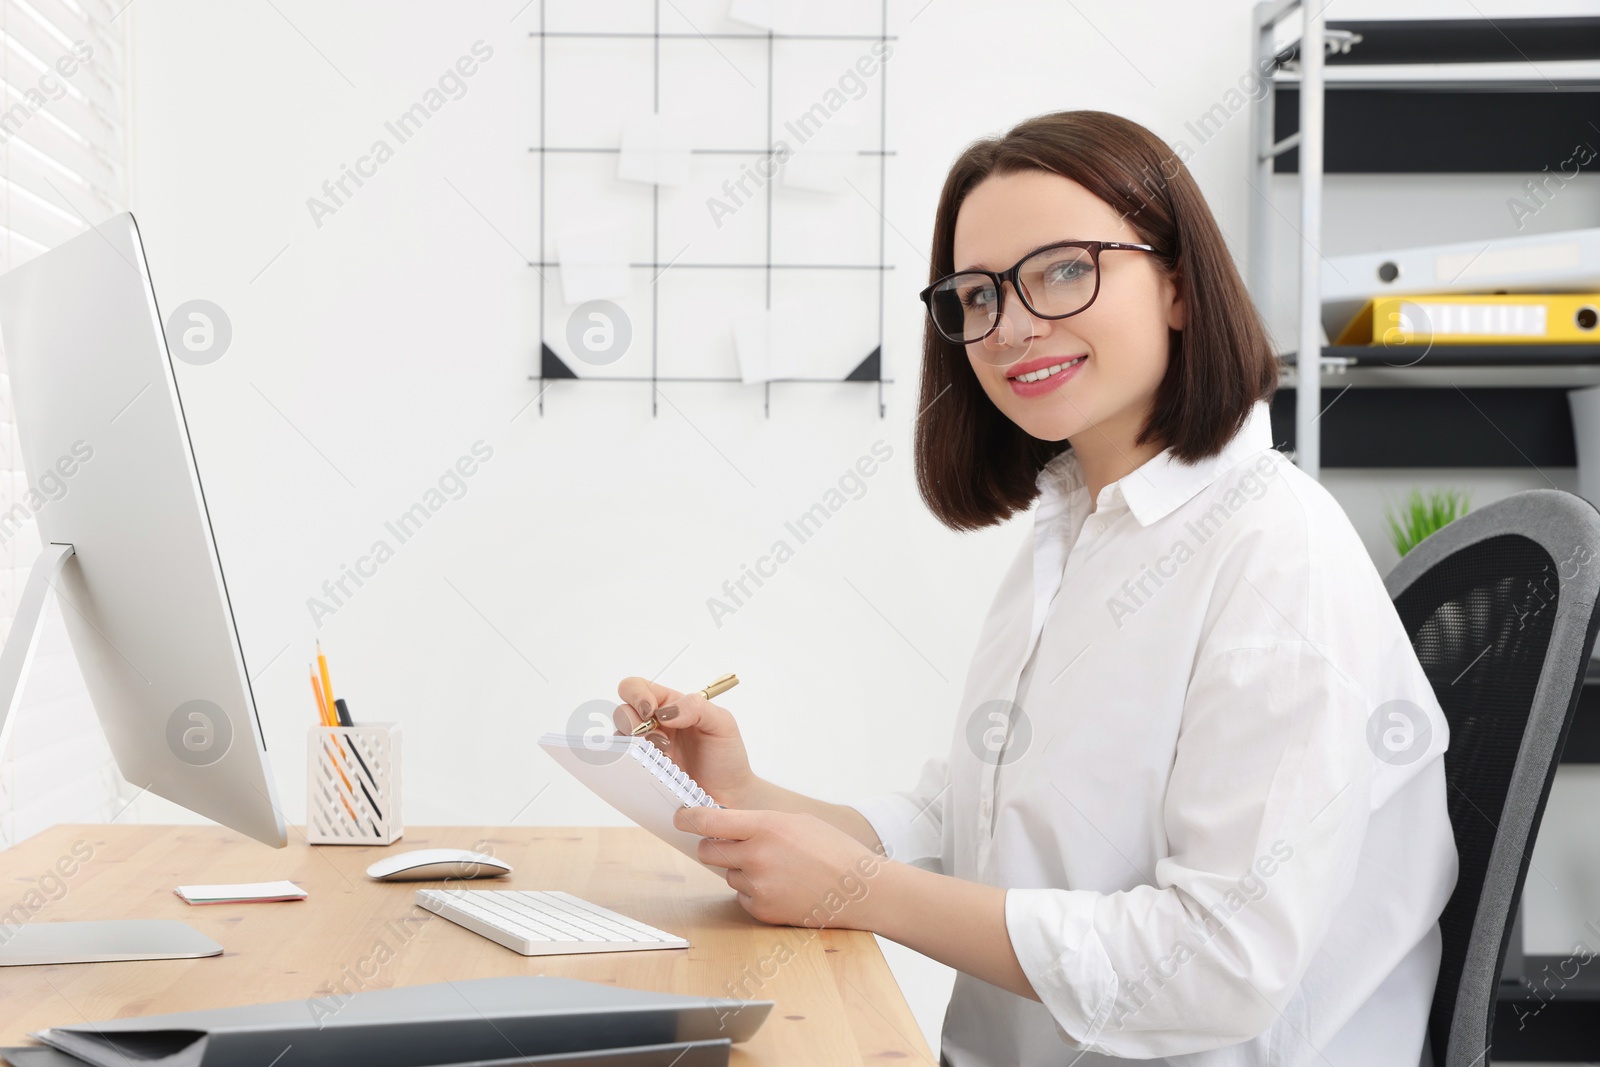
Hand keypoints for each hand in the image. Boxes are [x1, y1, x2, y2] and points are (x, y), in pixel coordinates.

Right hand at [614, 676, 761, 807]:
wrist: (729, 795)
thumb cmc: (726, 756)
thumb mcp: (722, 723)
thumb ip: (697, 707)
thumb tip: (666, 711)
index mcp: (670, 705)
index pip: (639, 688)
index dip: (637, 694)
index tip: (650, 712)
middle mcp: (653, 725)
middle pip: (622, 710)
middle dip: (631, 720)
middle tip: (656, 738)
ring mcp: (646, 750)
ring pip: (619, 738)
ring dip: (634, 745)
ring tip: (662, 755)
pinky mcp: (643, 773)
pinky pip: (623, 765)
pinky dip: (630, 765)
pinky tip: (653, 769)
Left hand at [673, 806, 889, 929]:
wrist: (860, 889)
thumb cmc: (832, 849)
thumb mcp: (794, 821)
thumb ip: (757, 823)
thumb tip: (724, 825)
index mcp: (765, 826)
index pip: (709, 821)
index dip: (688, 819)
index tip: (681, 818)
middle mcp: (756, 856)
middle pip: (707, 851)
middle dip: (713, 847)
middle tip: (732, 846)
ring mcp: (758, 886)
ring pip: (728, 875)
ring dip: (741, 871)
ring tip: (777, 869)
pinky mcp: (762, 911)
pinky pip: (742, 897)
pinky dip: (754, 892)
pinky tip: (781, 887)